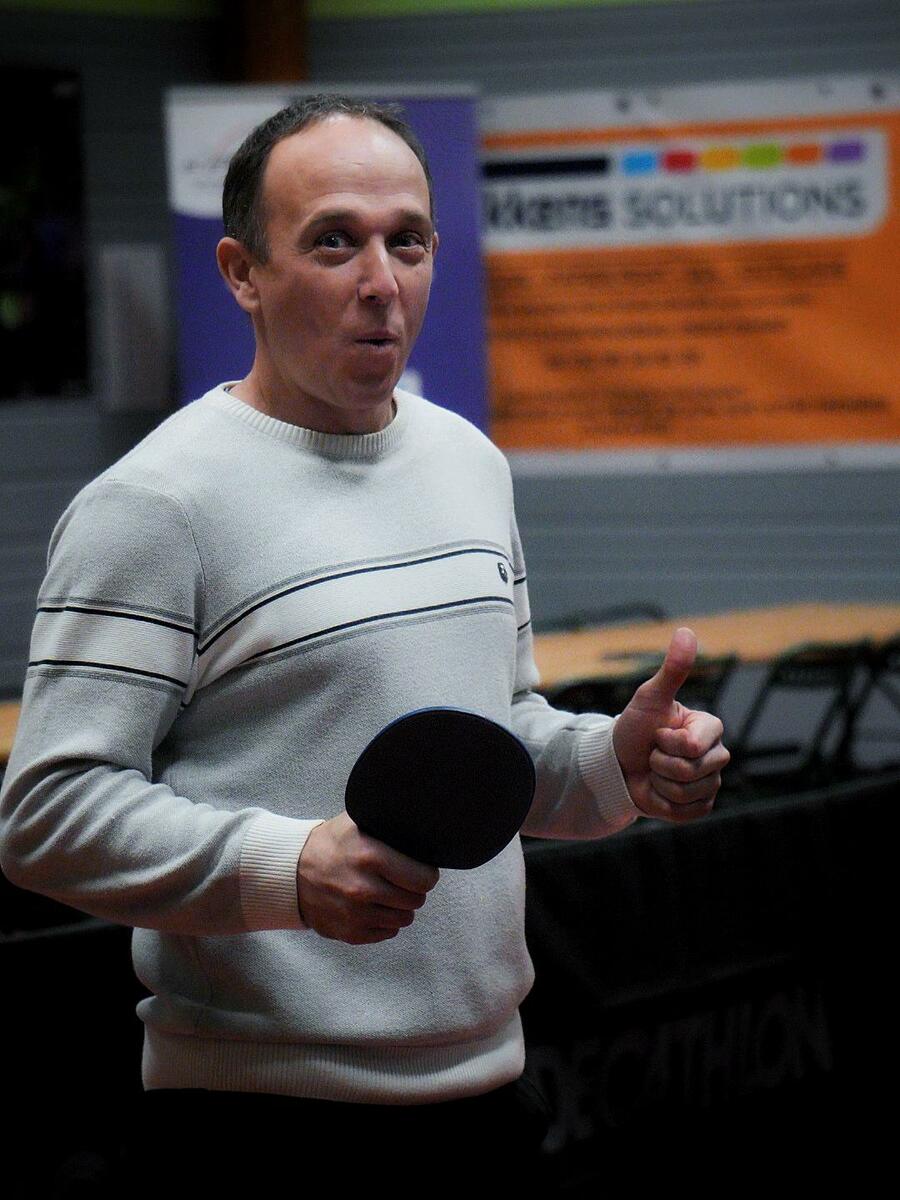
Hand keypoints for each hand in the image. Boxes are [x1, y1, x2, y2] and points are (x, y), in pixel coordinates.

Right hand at [297, 812, 439, 943]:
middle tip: (401, 879)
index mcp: (371, 857)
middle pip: (416, 900)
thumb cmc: (332, 844)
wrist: (292, 872)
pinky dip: (385, 921)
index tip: (420, 869)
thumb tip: (421, 824)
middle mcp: (364, 888)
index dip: (426, 873)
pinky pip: (387, 932)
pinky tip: (373, 906)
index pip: (424, 879)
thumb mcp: (358, 821)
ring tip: (387, 892)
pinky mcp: (349, 933)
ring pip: (404, 919)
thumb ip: (390, 824)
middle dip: (413, 889)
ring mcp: (355, 915)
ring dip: (400, 906)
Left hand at [612, 627, 729, 821]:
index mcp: (710, 728)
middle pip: (692, 771)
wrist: (616, 765)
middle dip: (661, 764)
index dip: (666, 743)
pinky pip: (687, 812)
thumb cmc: (633, 728)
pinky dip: (662, 803)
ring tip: (653, 771)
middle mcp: (716, 755)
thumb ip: (672, 669)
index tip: (657, 734)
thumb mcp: (650, 697)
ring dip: (660, 783)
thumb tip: (687, 631)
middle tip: (652, 754)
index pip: (693, 746)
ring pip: (688, 793)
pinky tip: (657, 790)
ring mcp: (710, 783)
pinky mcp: (700, 807)